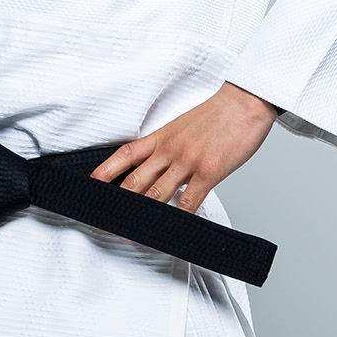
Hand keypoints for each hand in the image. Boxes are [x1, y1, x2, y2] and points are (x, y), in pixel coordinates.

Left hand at [90, 83, 277, 211]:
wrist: (245, 102)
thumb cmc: (218, 114)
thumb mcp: (183, 125)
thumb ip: (168, 146)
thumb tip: (158, 167)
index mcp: (161, 136)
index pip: (125, 155)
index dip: (105, 172)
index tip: (91, 186)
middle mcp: (169, 149)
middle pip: (135, 180)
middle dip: (119, 204)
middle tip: (106, 221)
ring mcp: (188, 161)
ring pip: (157, 194)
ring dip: (143, 216)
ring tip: (131, 233)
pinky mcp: (209, 171)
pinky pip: (189, 202)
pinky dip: (179, 219)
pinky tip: (173, 229)